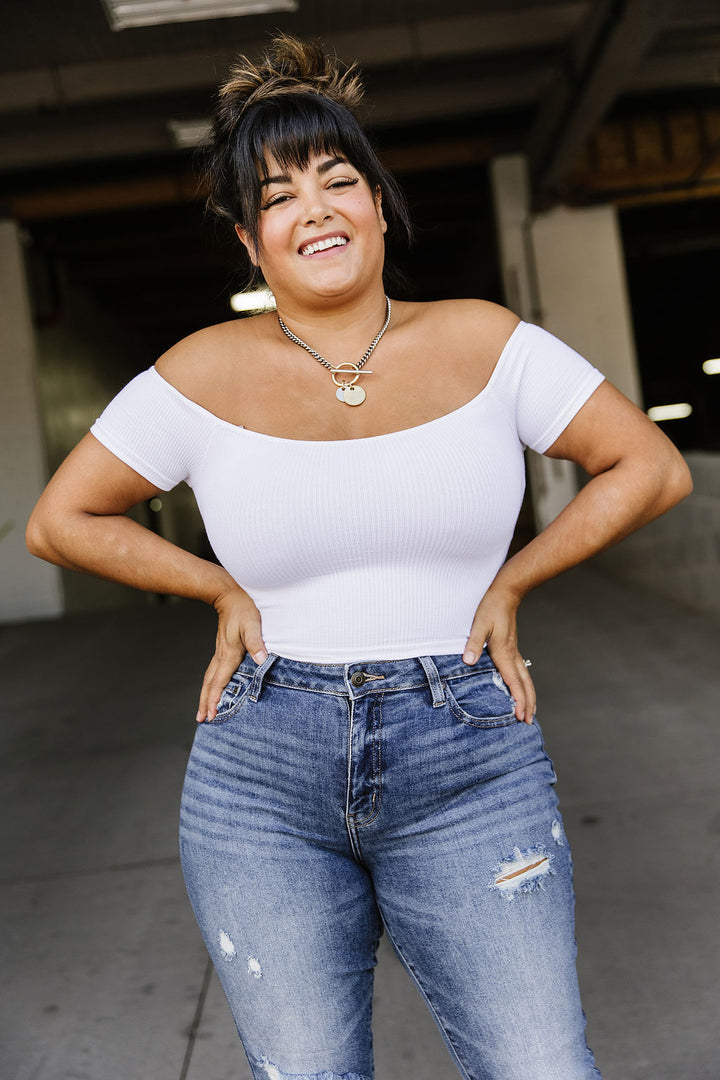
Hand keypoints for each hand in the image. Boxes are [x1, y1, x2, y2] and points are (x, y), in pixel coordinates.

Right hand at [197, 584, 266, 721]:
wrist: (229, 595)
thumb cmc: (243, 610)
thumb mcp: (252, 624)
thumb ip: (256, 643)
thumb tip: (261, 660)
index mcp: (229, 654)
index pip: (220, 681)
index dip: (215, 699)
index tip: (211, 714)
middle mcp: (222, 656)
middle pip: (210, 684)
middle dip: (205, 702)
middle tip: (201, 719)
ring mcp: (220, 653)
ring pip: (209, 678)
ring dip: (205, 695)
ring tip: (202, 709)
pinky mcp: (222, 649)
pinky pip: (214, 672)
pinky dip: (211, 684)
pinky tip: (213, 688)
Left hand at [462, 584, 535, 723]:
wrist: (505, 594)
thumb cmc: (491, 609)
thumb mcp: (479, 625)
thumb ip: (474, 643)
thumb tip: (469, 661)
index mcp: (504, 653)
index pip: (513, 682)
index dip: (518, 700)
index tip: (520, 716)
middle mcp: (512, 656)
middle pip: (524, 684)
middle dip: (527, 704)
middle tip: (528, 722)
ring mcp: (514, 652)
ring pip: (526, 679)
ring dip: (529, 696)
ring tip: (531, 712)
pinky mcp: (512, 649)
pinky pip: (521, 672)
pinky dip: (525, 685)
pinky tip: (522, 688)